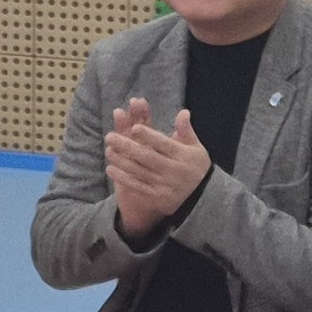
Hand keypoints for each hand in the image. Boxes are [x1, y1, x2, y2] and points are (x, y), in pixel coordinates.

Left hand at [105, 99, 214, 241]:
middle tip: (110, 136)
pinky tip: (111, 169)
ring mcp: (164, 185)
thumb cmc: (197, 169)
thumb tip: (183, 112)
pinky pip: (137, 186)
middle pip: (147, 156)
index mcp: (182, 155)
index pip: (163, 143)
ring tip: (108, 150)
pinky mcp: (157, 198)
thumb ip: (186, 131)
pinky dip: (123, 178)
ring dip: (121, 160)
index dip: (148, 135)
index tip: (133, 127)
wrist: (204, 199)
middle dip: (127, 146)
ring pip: (139, 171)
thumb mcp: (196, 149)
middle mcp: (173, 170)